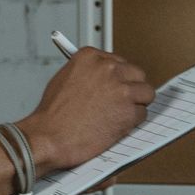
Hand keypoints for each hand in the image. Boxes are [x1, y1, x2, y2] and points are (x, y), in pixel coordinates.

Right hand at [22, 47, 152, 175]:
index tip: (116, 86)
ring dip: (135, 105)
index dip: (118, 78)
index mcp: (91, 57)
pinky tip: (115, 126)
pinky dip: (132, 122)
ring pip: (145, 93)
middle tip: (120, 103)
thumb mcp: (65, 79)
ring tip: (117, 116)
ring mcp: (120, 89)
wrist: (48, 137)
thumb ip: (88, 74)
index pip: (119, 62)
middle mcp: (108, 68)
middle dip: (131, 89)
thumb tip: (106, 78)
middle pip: (136, 75)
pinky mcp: (129, 110)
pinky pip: (142, 114)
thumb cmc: (52, 115)